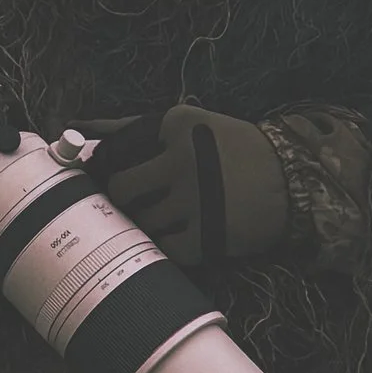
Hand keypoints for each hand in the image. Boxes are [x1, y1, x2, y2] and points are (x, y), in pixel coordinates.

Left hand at [83, 105, 289, 267]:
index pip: (116, 147)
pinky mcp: (207, 234)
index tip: (102, 174)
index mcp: (175, 125)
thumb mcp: (190, 124)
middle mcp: (182, 159)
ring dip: (149, 223)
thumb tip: (75, 127)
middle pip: (122, 188)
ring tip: (173, 215)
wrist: (296, 180)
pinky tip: (186, 233)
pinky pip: (165, 248)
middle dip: (124, 198)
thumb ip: (134, 127)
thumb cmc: (236, 150)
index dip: (105, 165)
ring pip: (142, 221)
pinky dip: (170, 245)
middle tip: (139, 201)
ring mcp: (194, 199)